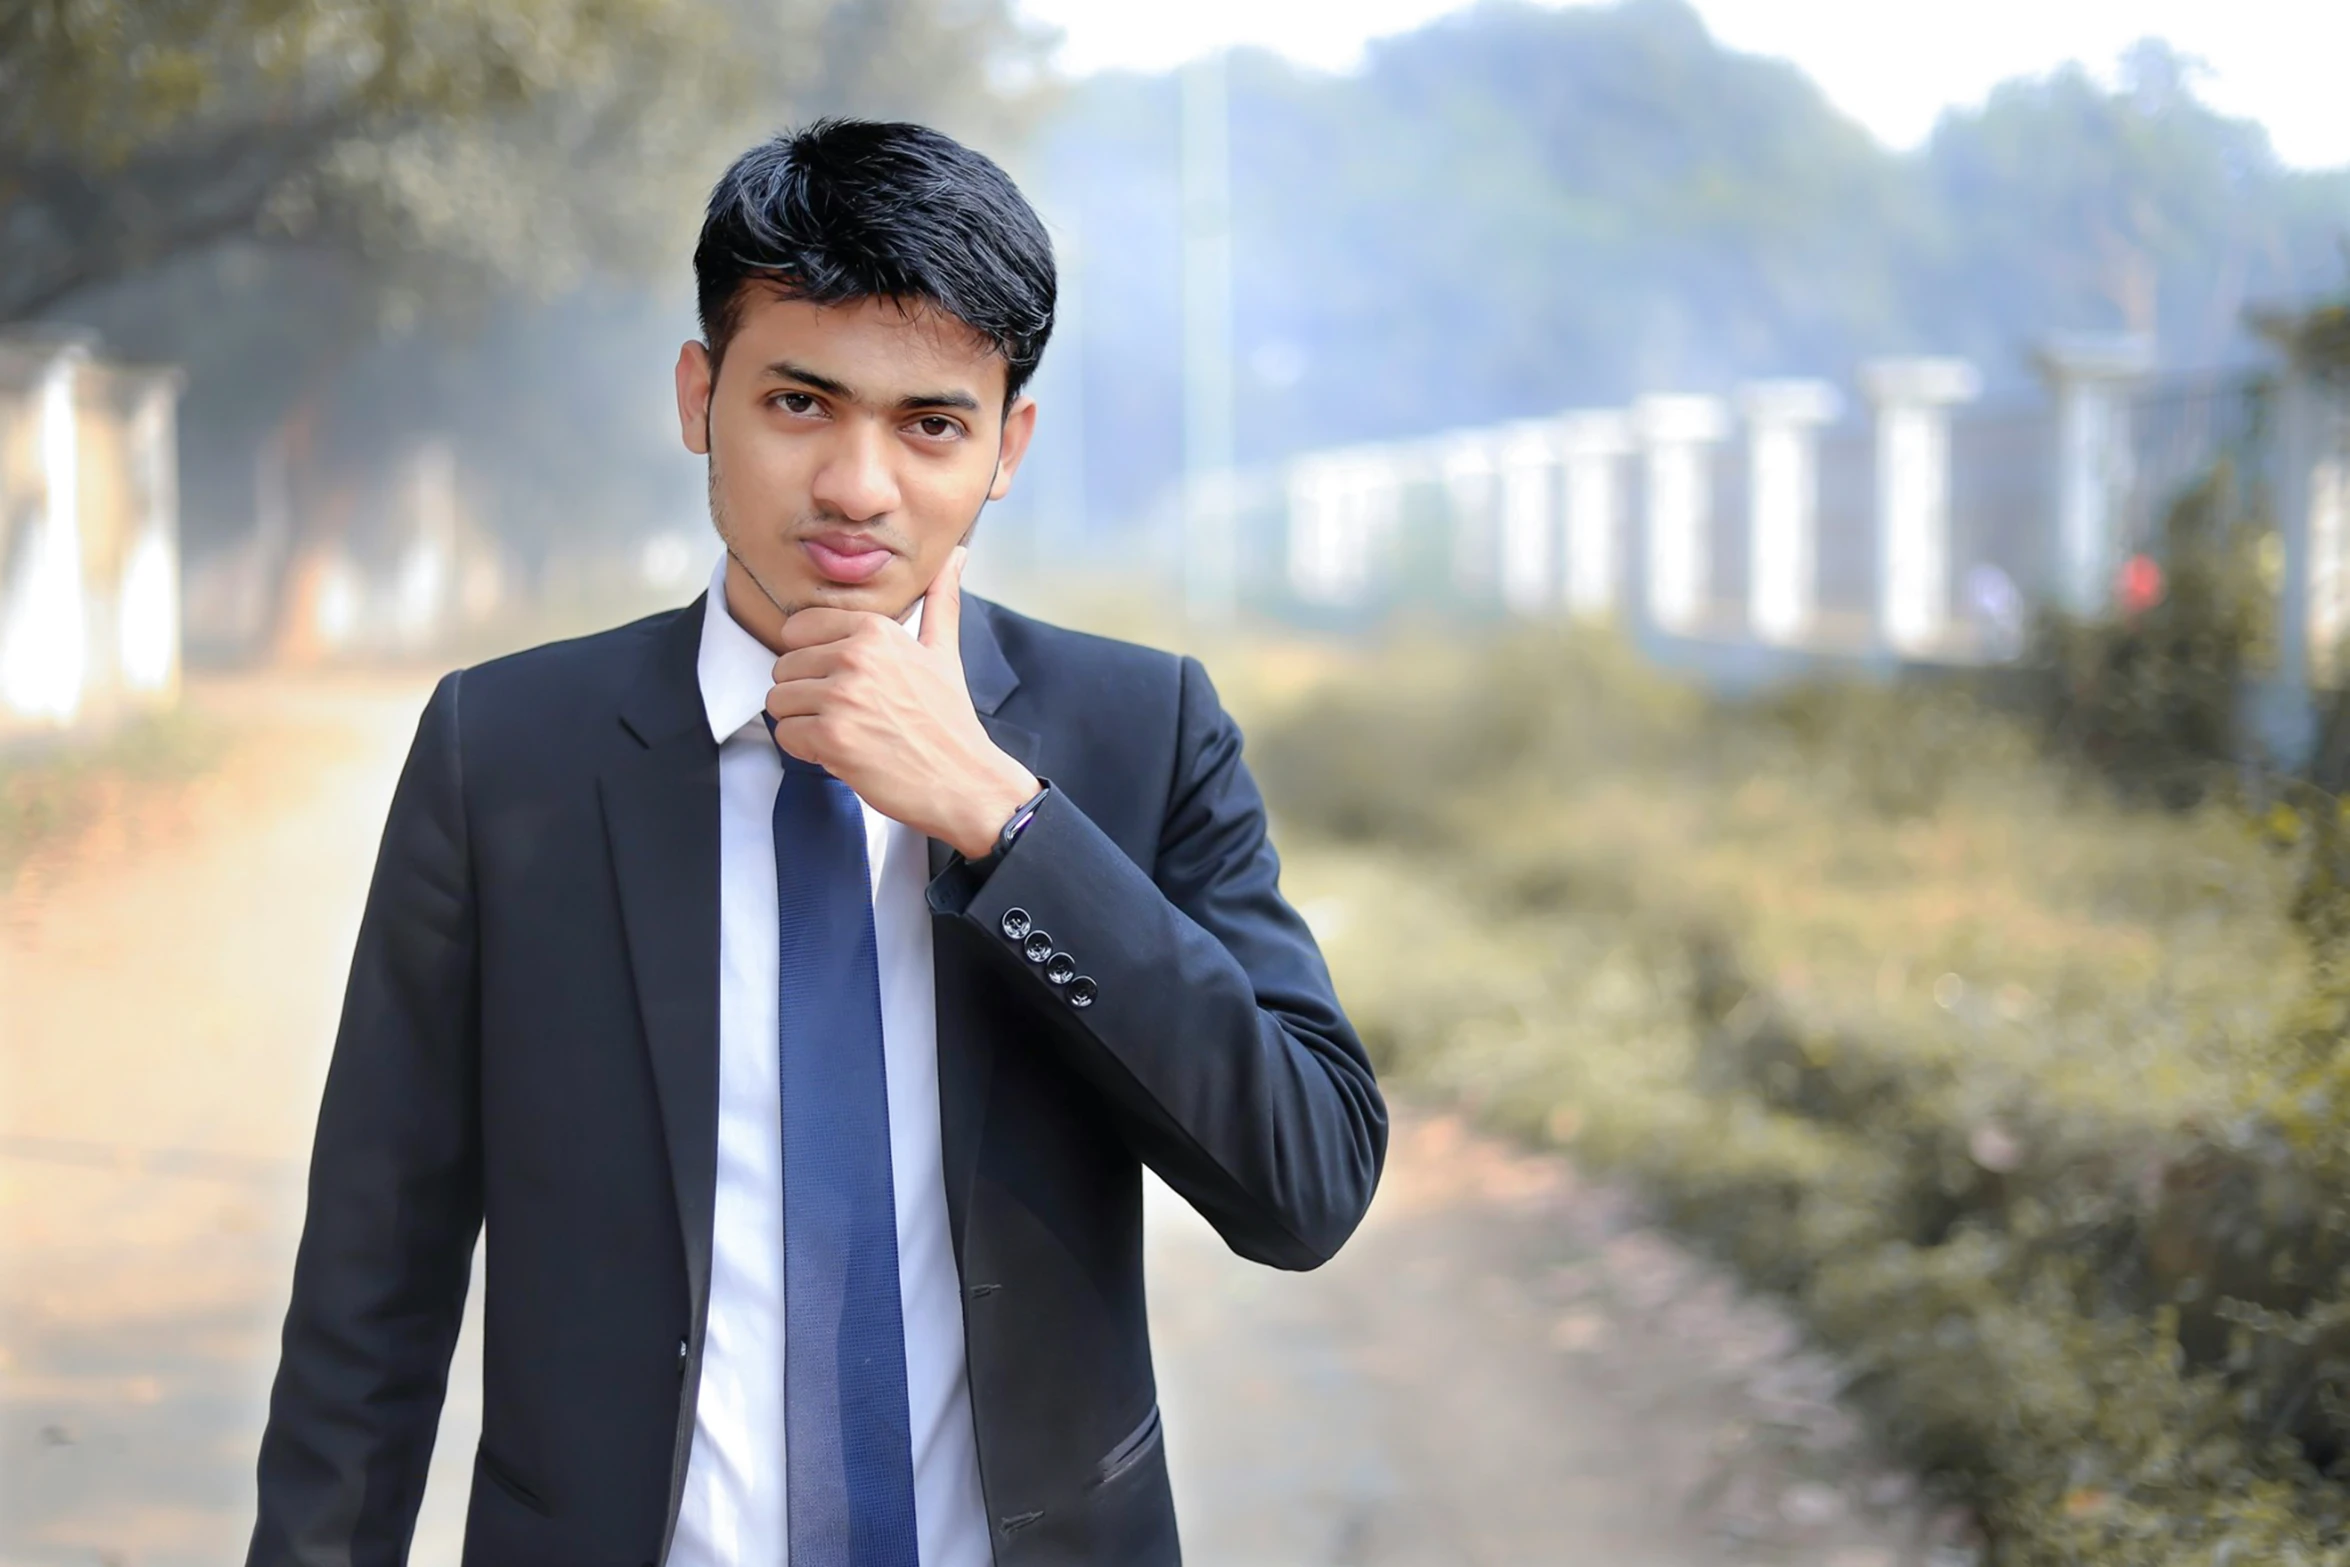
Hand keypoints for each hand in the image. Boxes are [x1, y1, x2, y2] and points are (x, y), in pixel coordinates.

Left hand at [765, 546, 1039, 858]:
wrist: (964, 781)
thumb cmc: (949, 721)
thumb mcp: (944, 652)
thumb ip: (940, 601)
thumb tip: (957, 553)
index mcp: (875, 629)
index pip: (798, 629)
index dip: (813, 660)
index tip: (842, 681)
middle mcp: (855, 656)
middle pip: (784, 666)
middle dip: (807, 695)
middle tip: (849, 714)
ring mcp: (842, 696)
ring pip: (778, 700)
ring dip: (803, 723)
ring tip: (845, 732)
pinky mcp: (831, 737)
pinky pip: (785, 734)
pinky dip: (806, 750)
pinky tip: (842, 753)